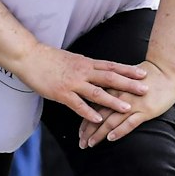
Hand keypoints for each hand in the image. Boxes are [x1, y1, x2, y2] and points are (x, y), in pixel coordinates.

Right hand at [12, 45, 150, 125]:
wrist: (29, 56)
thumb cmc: (48, 58)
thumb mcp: (71, 59)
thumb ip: (85, 66)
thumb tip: (97, 70)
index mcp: (86, 63)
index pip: (111, 66)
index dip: (128, 70)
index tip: (144, 73)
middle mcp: (82, 72)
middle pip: (110, 78)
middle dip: (129, 84)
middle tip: (145, 89)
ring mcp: (72, 83)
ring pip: (97, 92)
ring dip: (113, 101)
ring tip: (127, 108)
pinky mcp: (61, 93)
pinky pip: (77, 104)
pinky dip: (88, 112)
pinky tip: (98, 119)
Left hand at [76, 59, 174, 147]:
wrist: (165, 71)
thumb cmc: (146, 76)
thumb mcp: (124, 80)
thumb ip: (113, 90)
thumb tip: (102, 100)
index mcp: (113, 89)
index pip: (93, 108)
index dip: (85, 121)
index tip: (79, 133)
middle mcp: (119, 98)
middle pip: (98, 116)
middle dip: (88, 131)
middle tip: (81, 143)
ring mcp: (131, 104)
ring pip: (110, 121)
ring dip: (99, 134)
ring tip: (90, 143)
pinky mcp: (144, 110)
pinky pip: (129, 123)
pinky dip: (119, 131)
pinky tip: (110, 138)